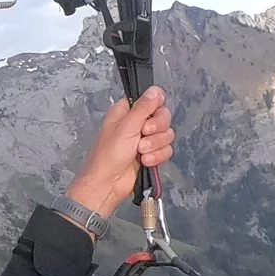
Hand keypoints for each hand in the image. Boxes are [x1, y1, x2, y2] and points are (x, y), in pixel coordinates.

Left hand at [63, 86, 175, 218]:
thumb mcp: (126, 127)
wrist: (108, 184)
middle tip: (143, 134)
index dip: (155, 107)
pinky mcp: (150, 154)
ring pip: (166, 135)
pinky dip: (157, 156)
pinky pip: (166, 150)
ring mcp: (144, 140)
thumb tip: (155, 90)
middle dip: (156, 129)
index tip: (150, 116)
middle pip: (163, 117)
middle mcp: (136, 124)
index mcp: (126, 112)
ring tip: (140, 152)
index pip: (152, 99)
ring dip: (155, 145)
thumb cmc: (108, 156)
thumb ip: (143, 107)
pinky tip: (145, 162)